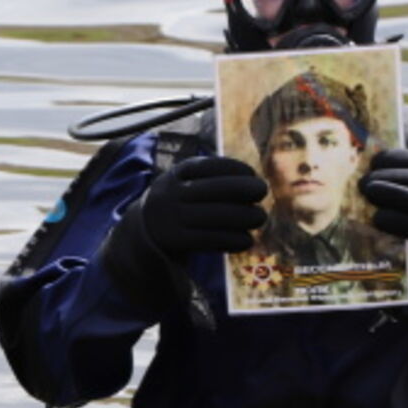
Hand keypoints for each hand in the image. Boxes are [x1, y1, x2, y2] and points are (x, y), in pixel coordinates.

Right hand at [141, 156, 267, 257]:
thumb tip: (254, 183)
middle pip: (215, 190)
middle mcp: (172, 193)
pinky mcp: (175, 240)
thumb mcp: (185, 183)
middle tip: (263, 191)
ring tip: (259, 217)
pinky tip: (246, 240)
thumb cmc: (179, 203)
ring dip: (244, 216)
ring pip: (216, 216)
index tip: (252, 173)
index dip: (234, 167)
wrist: (144, 232)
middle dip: (244, 189)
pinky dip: (233, 240)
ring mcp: (172, 217)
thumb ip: (211, 180)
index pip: (209, 166)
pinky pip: (210, 239)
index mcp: (176, 174)